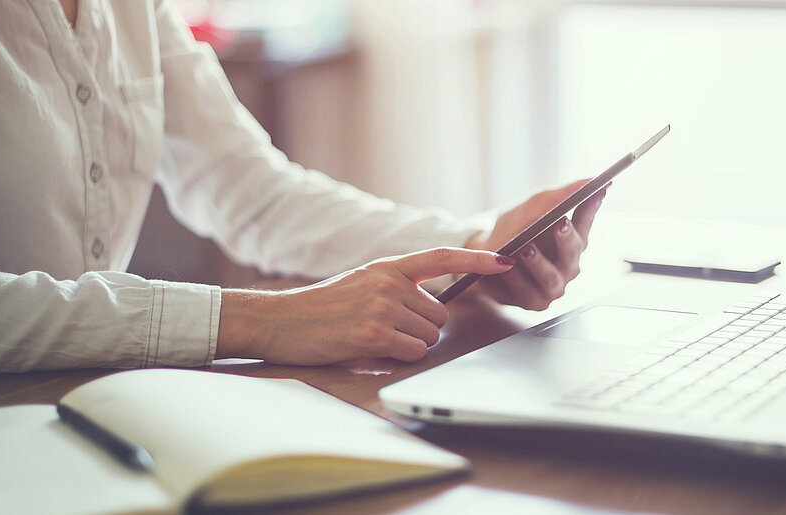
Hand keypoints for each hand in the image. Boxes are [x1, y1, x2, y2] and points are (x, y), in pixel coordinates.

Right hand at [216, 247, 514, 364]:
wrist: (280, 320)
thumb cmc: (323, 308)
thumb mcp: (364, 283)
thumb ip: (399, 287)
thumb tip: (435, 308)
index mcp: (389, 266)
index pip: (443, 256)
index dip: (477, 259)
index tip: (506, 260)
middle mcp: (389, 282)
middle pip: (440, 315)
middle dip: (422, 330)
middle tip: (387, 330)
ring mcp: (382, 306)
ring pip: (428, 337)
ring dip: (408, 345)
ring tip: (374, 338)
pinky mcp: (374, 333)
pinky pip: (412, 352)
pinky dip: (398, 357)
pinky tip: (371, 349)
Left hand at [466, 178, 605, 309]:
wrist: (482, 255)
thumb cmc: (511, 230)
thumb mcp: (531, 207)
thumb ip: (558, 195)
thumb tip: (589, 180)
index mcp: (571, 239)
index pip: (585, 221)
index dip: (592, 207)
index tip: (596, 192)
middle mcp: (567, 264)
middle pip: (573, 252)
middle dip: (566, 238)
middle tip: (559, 223)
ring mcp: (553, 285)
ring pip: (551, 277)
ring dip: (539, 262)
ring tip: (526, 248)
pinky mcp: (535, 301)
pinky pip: (528, 292)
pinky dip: (516, 278)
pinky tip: (507, 266)